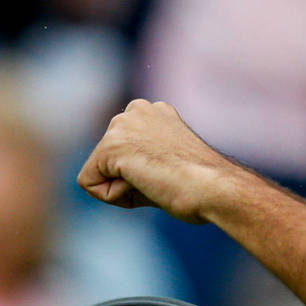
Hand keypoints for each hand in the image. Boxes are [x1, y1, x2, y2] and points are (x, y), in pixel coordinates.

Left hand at [76, 99, 236, 223]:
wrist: (213, 187)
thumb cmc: (201, 185)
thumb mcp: (169, 162)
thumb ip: (144, 159)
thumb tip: (127, 171)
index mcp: (153, 111)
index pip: (124, 153)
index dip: (143, 174)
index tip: (172, 172)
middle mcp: (136, 109)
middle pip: (107, 161)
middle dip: (128, 179)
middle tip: (165, 178)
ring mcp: (122, 125)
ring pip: (98, 172)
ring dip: (123, 187)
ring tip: (157, 180)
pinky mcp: (111, 146)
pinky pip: (91, 184)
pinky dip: (114, 196)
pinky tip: (145, 184)